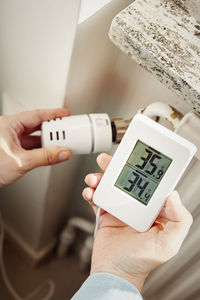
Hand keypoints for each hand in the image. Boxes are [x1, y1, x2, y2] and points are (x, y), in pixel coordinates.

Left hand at [0, 108, 70, 186]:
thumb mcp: (20, 161)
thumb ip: (45, 157)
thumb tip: (61, 152)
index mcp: (8, 125)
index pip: (36, 115)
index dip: (53, 114)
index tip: (66, 114)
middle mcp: (8, 131)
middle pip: (36, 126)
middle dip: (53, 130)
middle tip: (67, 132)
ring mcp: (9, 142)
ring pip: (33, 138)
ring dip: (47, 142)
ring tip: (60, 145)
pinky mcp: (10, 152)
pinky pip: (30, 147)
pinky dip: (40, 150)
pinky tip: (49, 154)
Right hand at [83, 153, 192, 290]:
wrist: (113, 274)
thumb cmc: (139, 263)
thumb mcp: (166, 245)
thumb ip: (178, 221)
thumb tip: (173, 195)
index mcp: (154, 211)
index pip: (152, 186)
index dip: (145, 171)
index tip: (137, 160)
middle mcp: (137, 208)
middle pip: (128, 181)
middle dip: (117, 169)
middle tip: (109, 161)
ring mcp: (120, 209)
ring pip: (110, 186)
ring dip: (100, 179)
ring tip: (94, 179)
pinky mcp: (105, 213)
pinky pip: (97, 197)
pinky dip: (91, 192)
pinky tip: (89, 193)